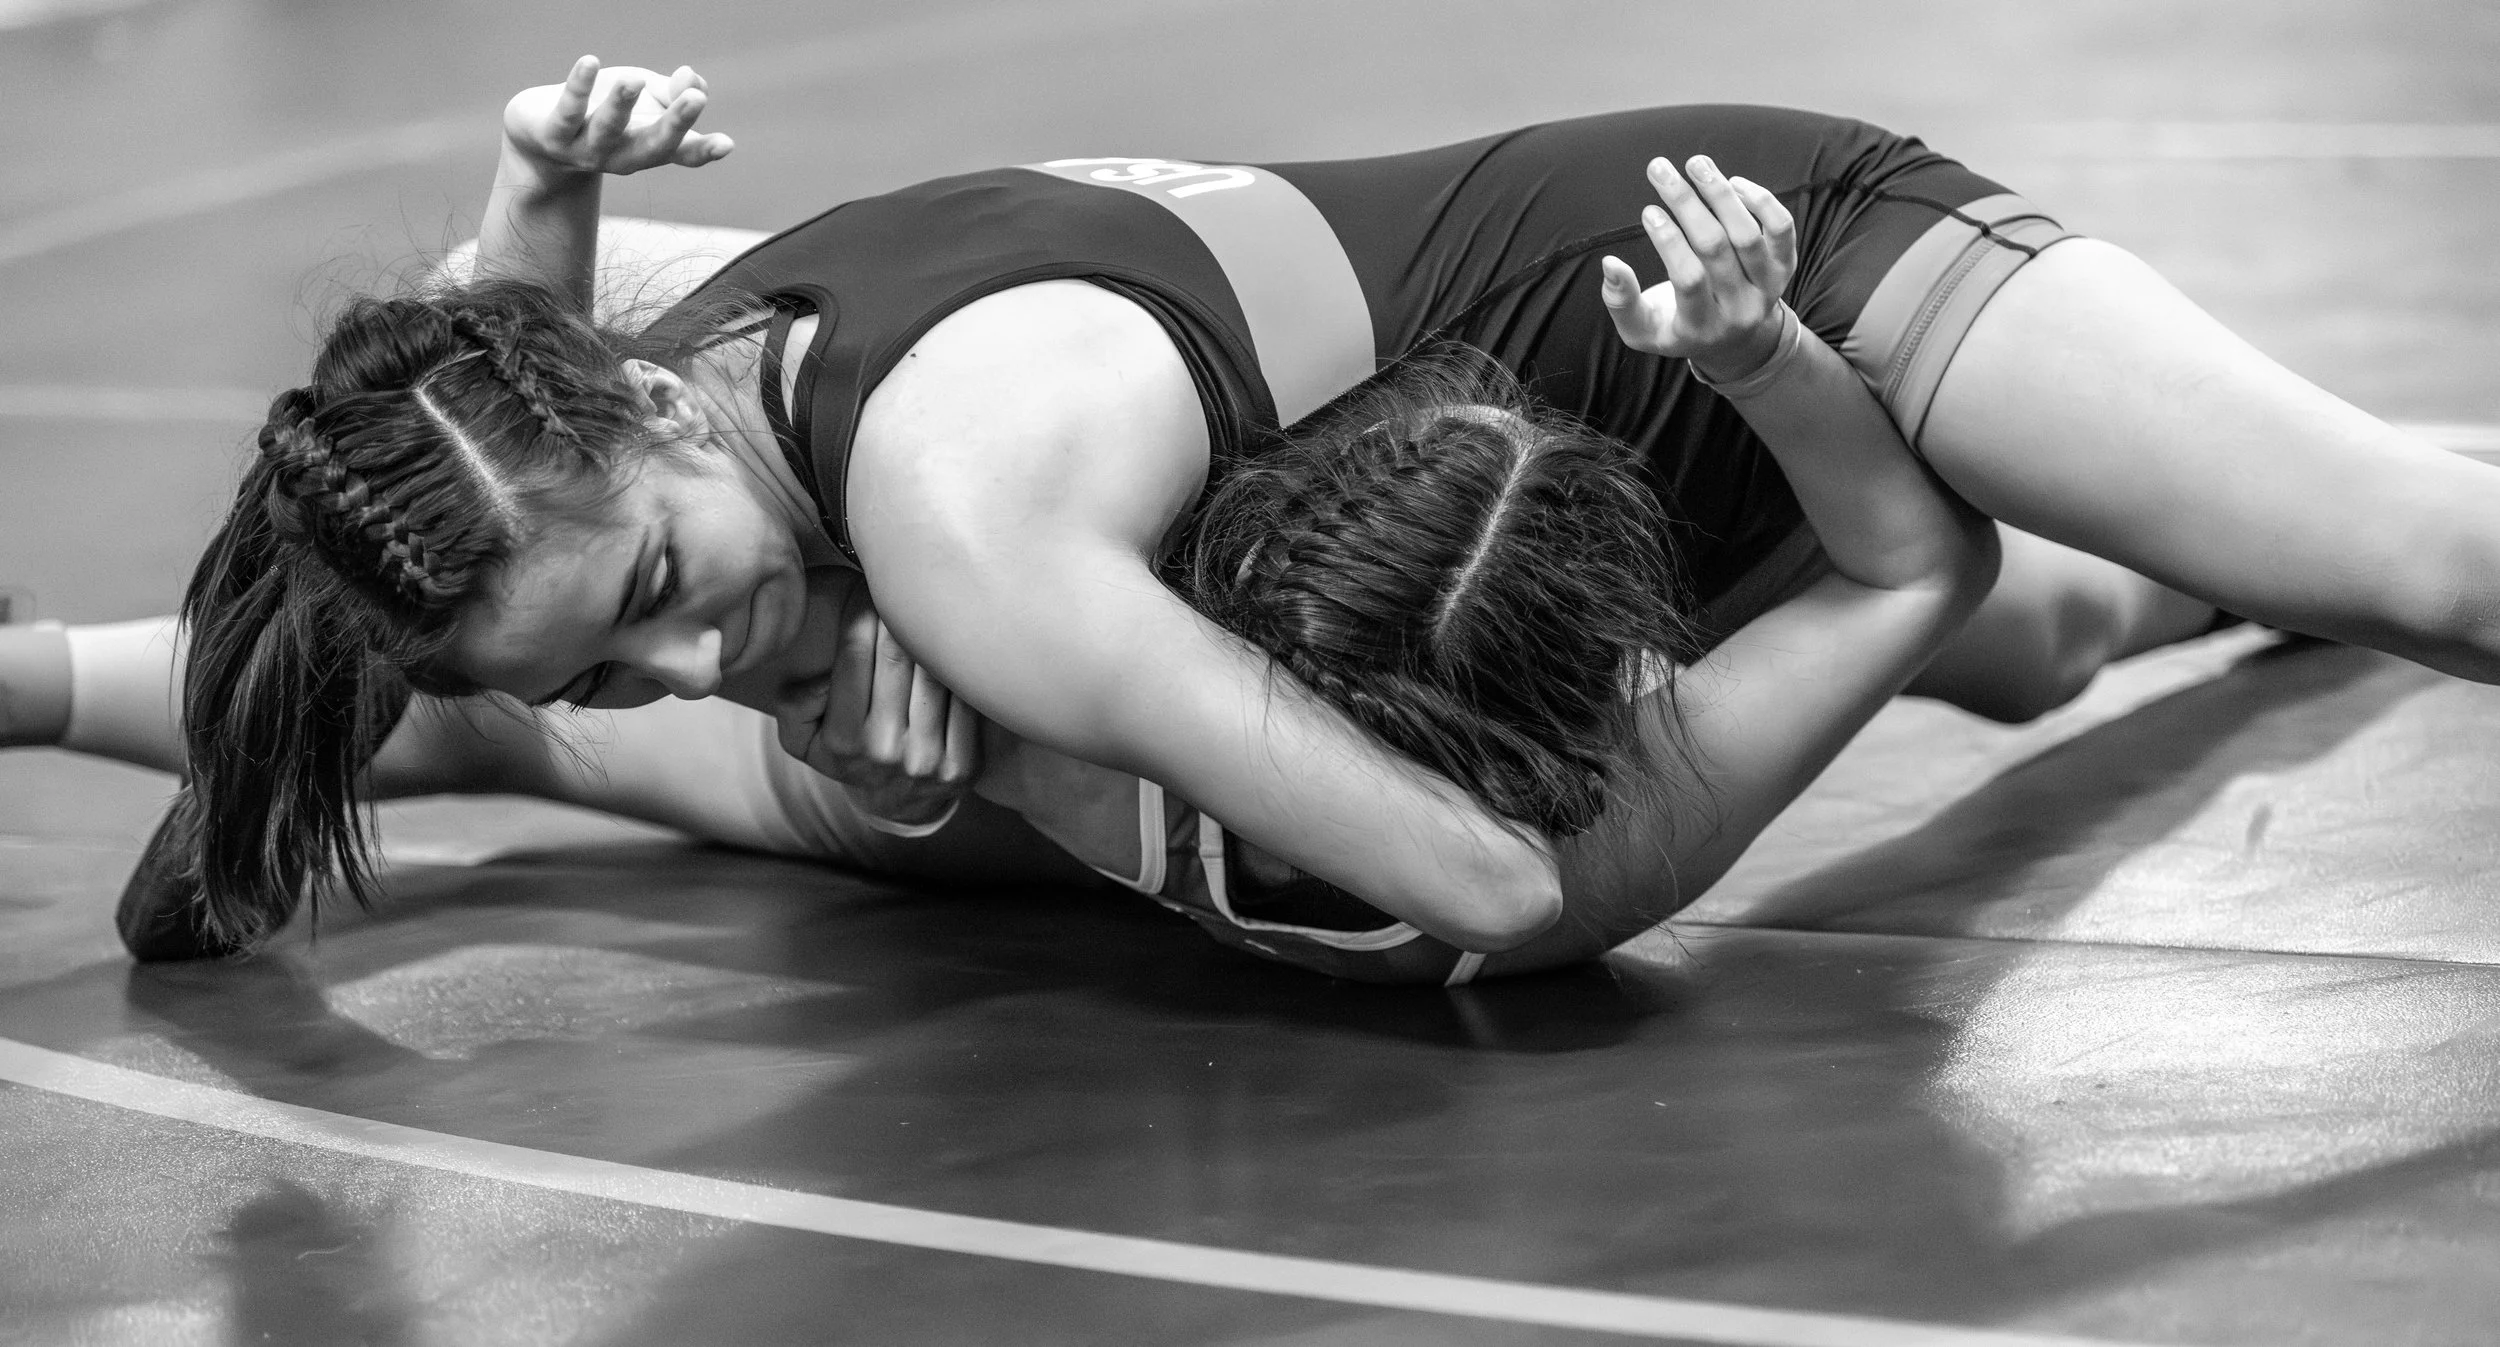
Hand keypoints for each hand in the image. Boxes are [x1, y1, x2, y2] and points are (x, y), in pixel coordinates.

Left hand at [502, 56, 733, 179]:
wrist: (539, 133)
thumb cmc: (601, 111)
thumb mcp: (644, 98)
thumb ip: (673, 91)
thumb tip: (692, 80)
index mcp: (649, 148)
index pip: (683, 153)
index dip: (704, 150)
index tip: (726, 143)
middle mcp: (622, 156)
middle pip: (652, 145)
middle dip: (674, 123)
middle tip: (696, 99)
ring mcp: (587, 149)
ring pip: (608, 130)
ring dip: (621, 106)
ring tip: (635, 81)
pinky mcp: (554, 134)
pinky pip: (567, 111)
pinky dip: (579, 87)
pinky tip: (588, 61)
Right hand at [773, 594, 979, 828]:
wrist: (897, 803)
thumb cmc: (847, 755)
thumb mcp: (801, 739)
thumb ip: (794, 705)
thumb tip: (821, 681)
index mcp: (843, 738)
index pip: (855, 654)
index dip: (861, 612)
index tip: (868, 590)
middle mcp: (886, 749)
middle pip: (898, 656)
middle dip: (898, 615)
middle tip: (901, 588)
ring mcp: (928, 758)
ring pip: (934, 672)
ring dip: (932, 634)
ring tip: (928, 606)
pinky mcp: (963, 763)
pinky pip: (964, 698)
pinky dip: (959, 668)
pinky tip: (954, 645)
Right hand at [1599, 154, 1796, 381]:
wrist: (1736, 343)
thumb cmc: (1677, 327)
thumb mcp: (1642, 330)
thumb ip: (1621, 302)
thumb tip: (1610, 263)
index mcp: (1701, 327)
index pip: (1688, 278)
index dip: (1668, 242)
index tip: (1648, 210)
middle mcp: (1739, 310)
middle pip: (1716, 248)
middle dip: (1686, 203)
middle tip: (1660, 169)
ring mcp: (1767, 288)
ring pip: (1748, 234)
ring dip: (1720, 194)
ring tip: (1695, 164)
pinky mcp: (1785, 267)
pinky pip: (1781, 228)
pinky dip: (1761, 200)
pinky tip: (1732, 182)